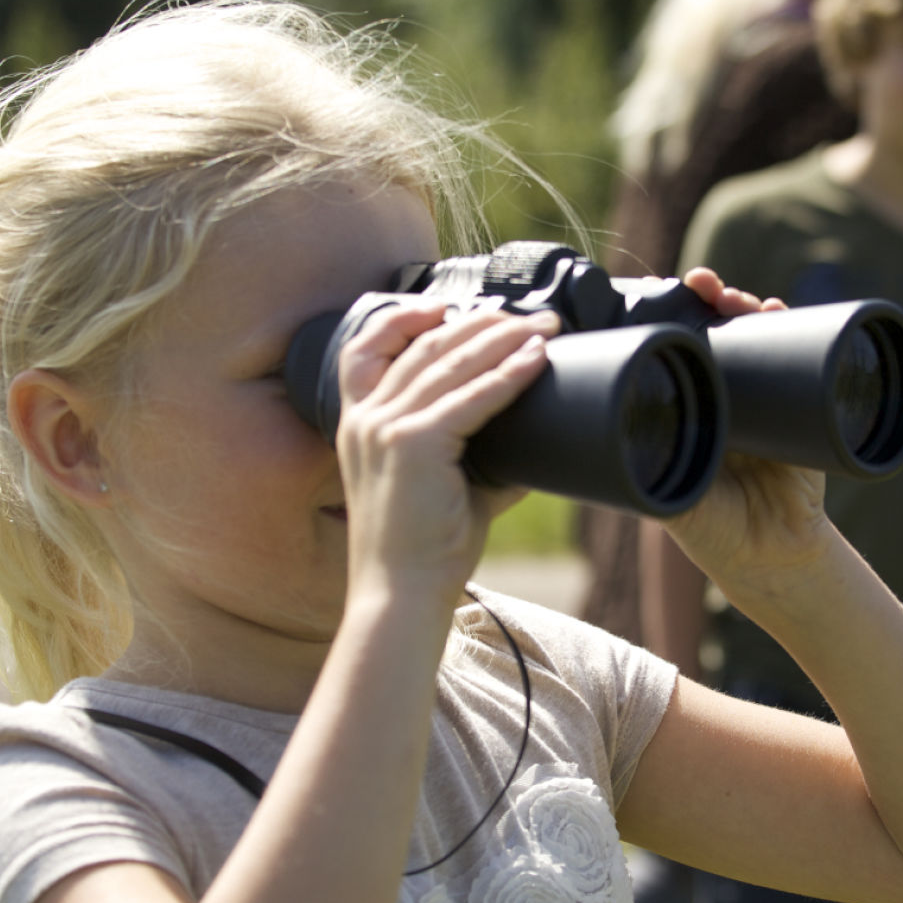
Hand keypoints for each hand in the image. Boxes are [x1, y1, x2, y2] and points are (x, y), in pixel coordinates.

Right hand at [332, 300, 558, 608]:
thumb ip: (481, 459)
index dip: (404, 317)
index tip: (446, 305)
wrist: (401, 596)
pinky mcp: (414, 444)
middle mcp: (364, 419)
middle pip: (424, 345)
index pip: (364, 349)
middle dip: (482, 322)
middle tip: (531, 317)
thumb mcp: (444, 490)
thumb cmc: (422, 551)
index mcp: (357, 425)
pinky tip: (535, 359)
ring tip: (545, 327)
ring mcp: (385, 428)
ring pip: (451, 362)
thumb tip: (534, 442)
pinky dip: (508, 373)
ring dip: (504, 337)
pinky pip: (471, 396)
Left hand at [658, 269, 834, 587]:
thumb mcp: (673, 497)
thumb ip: (655, 470)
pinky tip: (777, 308)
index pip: (673, 348)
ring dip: (744, 305)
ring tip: (734, 297)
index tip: (655, 293)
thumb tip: (622, 434)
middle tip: (701, 285)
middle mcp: (721, 394)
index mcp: (685, 408)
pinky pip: (797, 355)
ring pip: (752, 334)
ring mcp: (761, 397)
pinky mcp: (800, 405)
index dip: (666, 317)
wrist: (773, 557)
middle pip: (713, 330)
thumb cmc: (713, 530)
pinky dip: (790, 325)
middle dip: (708, 300)